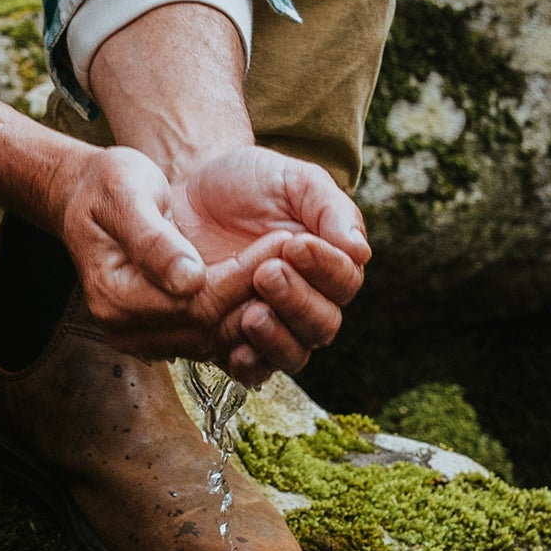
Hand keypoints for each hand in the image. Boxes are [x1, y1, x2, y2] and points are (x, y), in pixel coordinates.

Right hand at [55, 146, 303, 362]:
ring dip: (258, 306)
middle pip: (212, 328)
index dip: (245, 276)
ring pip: (219, 339)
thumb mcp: (126, 194)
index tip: (284, 241)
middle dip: (259, 292)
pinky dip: (243, 314)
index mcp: (115, 296)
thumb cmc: (107, 187)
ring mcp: (144, 337)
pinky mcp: (162, 335)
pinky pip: (213, 338)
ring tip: (289, 267)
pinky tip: (266, 284)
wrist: (87, 197)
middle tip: (298, 253)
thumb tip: (188, 279)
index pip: (198, 302)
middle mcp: (127, 328)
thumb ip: (154, 239)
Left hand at [168, 145, 368, 383]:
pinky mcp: (233, 341)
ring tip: (252, 313)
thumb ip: (328, 209)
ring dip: (276, 338)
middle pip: (322, 324)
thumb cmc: (247, 182)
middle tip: (266, 274)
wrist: (190, 190)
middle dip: (297, 301)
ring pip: (293, 353)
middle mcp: (307, 301)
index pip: (344, 281)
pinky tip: (236, 350)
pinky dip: (249, 364)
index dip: (324, 268)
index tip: (295, 245)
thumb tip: (360, 250)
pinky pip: (252, 369)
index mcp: (329, 265)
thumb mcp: (292, 181)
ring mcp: (272, 325)